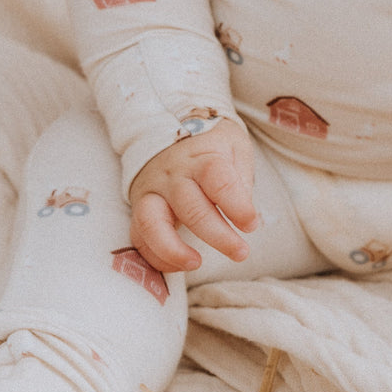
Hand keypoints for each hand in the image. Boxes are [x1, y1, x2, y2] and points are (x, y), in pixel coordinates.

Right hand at [129, 119, 259, 271]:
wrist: (172, 126)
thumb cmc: (212, 144)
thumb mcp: (235, 148)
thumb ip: (240, 179)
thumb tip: (246, 217)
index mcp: (202, 157)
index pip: (218, 181)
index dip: (237, 206)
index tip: (251, 224)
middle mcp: (174, 175)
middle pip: (191, 207)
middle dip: (218, 235)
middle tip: (241, 252)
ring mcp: (153, 191)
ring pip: (153, 223)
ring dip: (173, 250)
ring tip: (196, 264)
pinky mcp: (140, 207)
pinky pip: (140, 236)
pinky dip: (156, 255)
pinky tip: (179, 265)